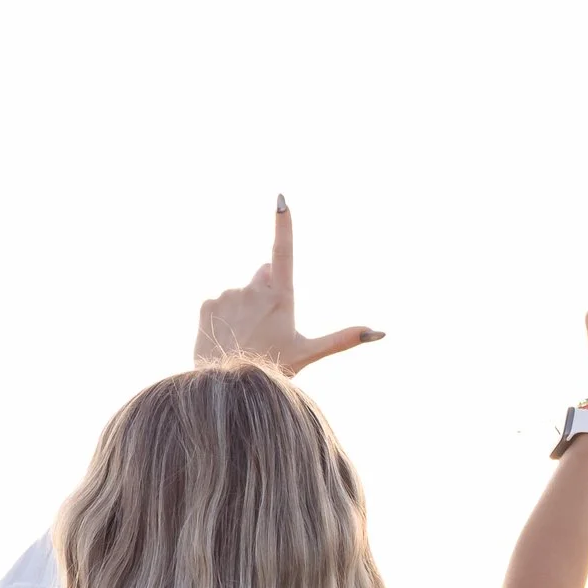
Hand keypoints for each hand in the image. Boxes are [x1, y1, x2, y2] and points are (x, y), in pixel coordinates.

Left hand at [194, 197, 381, 374]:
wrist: (225, 387)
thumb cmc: (272, 368)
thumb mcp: (310, 353)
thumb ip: (345, 338)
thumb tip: (380, 332)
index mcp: (280, 297)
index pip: (283, 252)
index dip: (283, 224)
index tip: (281, 200)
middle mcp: (253, 289)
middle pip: (265, 275)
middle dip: (268, 288)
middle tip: (270, 324)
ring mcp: (228, 295)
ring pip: (243, 292)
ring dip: (247, 306)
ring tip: (247, 337)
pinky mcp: (207, 304)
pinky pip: (220, 302)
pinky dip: (225, 314)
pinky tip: (228, 335)